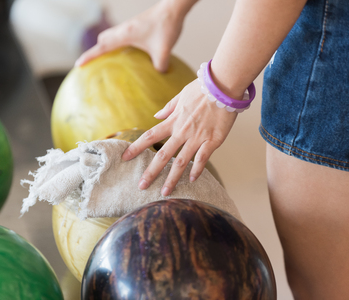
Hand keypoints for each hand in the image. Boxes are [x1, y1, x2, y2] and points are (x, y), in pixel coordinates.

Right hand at [75, 1, 185, 71]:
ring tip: (111, 60)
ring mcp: (130, 26)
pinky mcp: (137, 25)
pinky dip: (120, 43)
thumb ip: (159, 68)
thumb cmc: (166, 27)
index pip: (101, 47)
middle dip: (97, 50)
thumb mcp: (163, 52)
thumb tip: (158, 76)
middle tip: (95, 63)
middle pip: (103, 39)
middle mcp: (124, 29)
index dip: (89, 57)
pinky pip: (122, 35)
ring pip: (112, 36)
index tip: (78, 65)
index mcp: (124, 35)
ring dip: (109, 46)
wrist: (173, 9)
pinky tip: (131, 52)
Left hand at [121, 79, 237, 195]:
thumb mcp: (181, 95)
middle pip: (163, 155)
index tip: (125, 157)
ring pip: (181, 162)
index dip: (136, 147)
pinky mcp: (212, 141)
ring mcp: (197, 138)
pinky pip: (202, 159)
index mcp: (173, 120)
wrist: (223, 85)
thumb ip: (168, 108)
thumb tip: (156, 115)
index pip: (150, 136)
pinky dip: (196, 170)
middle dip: (151, 172)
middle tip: (142, 186)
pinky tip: (191, 180)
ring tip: (165, 192)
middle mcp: (182, 131)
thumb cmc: (203, 88)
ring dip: (172, 178)